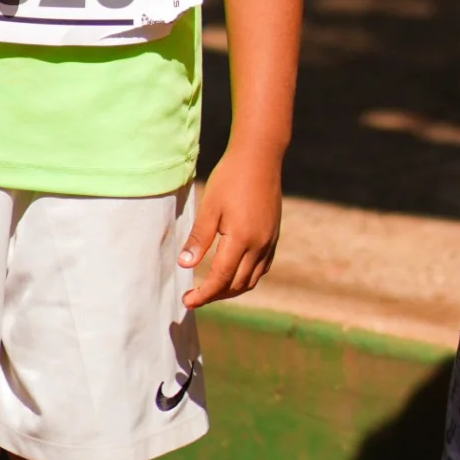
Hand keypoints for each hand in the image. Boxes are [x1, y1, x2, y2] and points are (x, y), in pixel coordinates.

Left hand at [179, 145, 281, 308]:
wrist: (260, 157)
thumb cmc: (230, 177)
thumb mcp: (210, 206)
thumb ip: (199, 237)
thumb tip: (185, 265)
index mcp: (241, 239)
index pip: (220, 278)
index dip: (203, 293)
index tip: (187, 302)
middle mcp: (259, 245)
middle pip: (236, 284)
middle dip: (216, 295)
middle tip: (195, 296)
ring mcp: (269, 242)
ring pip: (251, 279)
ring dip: (231, 289)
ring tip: (212, 289)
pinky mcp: (274, 236)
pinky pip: (261, 268)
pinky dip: (247, 277)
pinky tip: (234, 273)